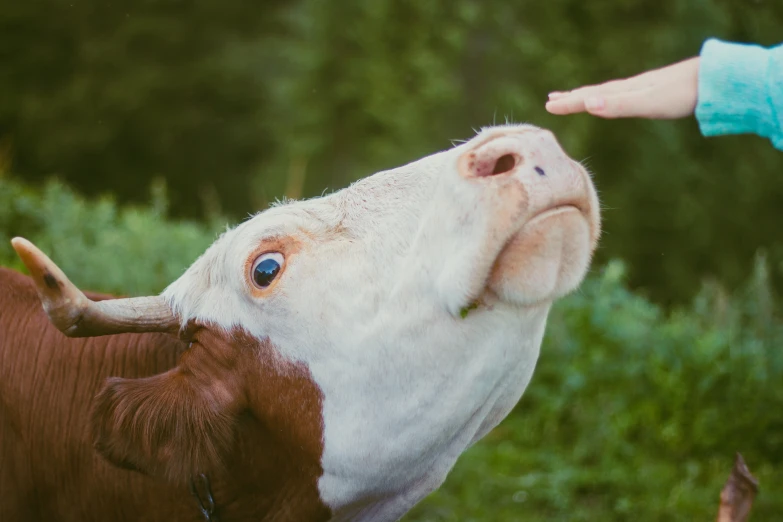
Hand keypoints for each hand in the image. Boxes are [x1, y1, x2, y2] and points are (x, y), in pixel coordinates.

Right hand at [545, 57, 699, 118]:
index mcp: (623, 92)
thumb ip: (617, 105)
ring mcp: (641, 89)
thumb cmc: (679, 95)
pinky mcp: (653, 92)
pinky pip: (621, 94)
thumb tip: (588, 104)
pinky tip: (615, 98)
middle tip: (551, 100)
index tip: (548, 106)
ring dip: (588, 96)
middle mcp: (629, 88)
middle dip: (572, 97)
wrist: (711, 80)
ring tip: (576, 97)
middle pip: (594, 93)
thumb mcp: (646, 104)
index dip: (569, 103)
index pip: (589, 97)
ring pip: (607, 92)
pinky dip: (609, 96)